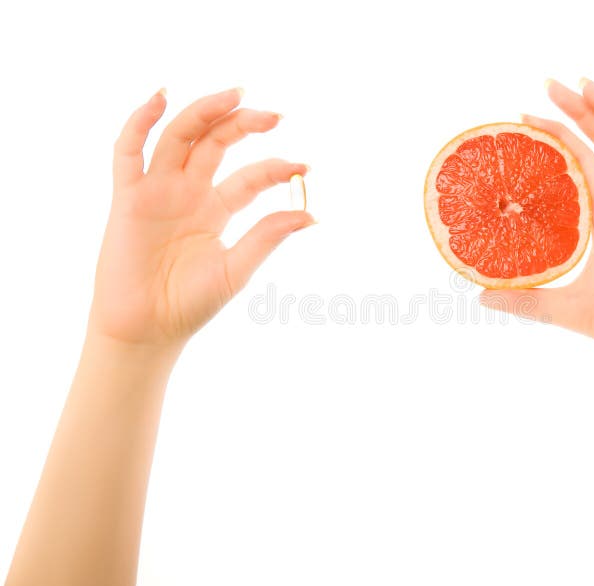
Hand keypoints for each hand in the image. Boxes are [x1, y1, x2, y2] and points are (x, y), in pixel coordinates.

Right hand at [90, 88, 313, 348]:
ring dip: (204, 112)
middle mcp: (190, 193)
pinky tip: (161, 98)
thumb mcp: (238, 268)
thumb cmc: (190, 304)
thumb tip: (313, 214)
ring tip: (235, 95)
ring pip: (180, 137)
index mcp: (218, 209)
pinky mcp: (128, 197)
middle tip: (275, 116)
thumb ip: (268, 237)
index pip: (251, 177)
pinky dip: (140, 122)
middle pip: (216, 144)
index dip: (277, 169)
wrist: (147, 330)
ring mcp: (159, 191)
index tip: (305, 167)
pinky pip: (129, 152)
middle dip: (243, 125)